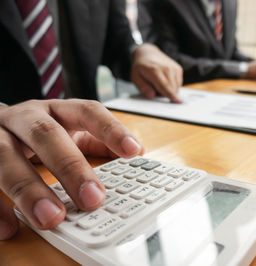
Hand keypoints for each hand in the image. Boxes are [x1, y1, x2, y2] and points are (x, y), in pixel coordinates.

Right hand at [0, 99, 143, 239]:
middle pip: (46, 135)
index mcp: (56, 110)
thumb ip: (98, 140)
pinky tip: (9, 228)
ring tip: (51, 217)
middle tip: (92, 199)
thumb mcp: (69, 129)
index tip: (133, 151)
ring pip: (6, 158)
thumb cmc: (38, 132)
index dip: (110, 129)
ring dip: (29, 190)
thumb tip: (138, 152)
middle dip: (70, 167)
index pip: (87, 111)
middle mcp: (26, 118)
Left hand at [131, 44, 182, 102]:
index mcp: (155, 71)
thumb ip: (142, 87)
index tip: (178, 102)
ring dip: (169, 90)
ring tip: (159, 82)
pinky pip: (179, 83)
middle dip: (165, 94)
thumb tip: (151, 95)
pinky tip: (165, 80)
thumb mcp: (135, 77)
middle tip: (155, 87)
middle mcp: (167, 68)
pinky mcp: (178, 69)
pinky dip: (173, 86)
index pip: (165, 87)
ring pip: (176, 87)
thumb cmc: (141, 67)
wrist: (148, 53)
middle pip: (172, 89)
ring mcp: (174, 68)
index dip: (171, 96)